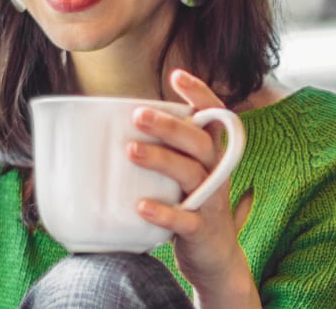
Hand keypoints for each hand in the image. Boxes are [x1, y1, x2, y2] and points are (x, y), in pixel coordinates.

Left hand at [130, 70, 257, 305]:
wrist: (216, 259)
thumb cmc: (192, 207)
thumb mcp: (187, 174)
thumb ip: (168, 150)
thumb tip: (118, 127)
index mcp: (213, 156)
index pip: (215, 117)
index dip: (200, 94)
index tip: (177, 75)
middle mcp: (217, 174)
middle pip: (200, 142)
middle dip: (170, 126)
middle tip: (137, 114)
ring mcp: (211, 202)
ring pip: (192, 174)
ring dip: (161, 160)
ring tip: (130, 151)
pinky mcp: (202, 230)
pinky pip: (186, 220)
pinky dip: (164, 212)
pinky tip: (141, 205)